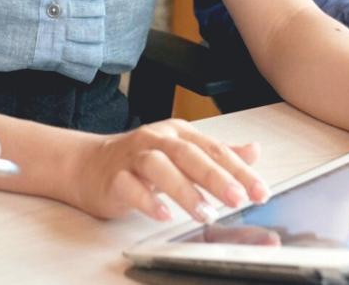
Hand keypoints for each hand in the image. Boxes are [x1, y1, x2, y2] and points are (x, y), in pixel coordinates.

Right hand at [64, 118, 269, 223]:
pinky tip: (164, 214)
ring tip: (205, 212)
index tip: (259, 191)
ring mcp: (134, 157)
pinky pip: (131, 187)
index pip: (215, 150)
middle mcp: (158, 140)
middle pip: (190, 155)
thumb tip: (254, 151)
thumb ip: (217, 155)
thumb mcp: (183, 153)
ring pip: (161, 167)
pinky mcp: (115, 177)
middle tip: (238, 198)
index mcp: (179, 134)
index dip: (239, 170)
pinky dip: (148, 200)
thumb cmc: (140, 161)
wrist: (89, 165)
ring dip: (185, 190)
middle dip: (216, 177)